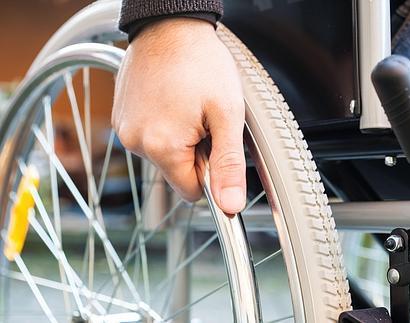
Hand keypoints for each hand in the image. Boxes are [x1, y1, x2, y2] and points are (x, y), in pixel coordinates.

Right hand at [112, 18, 245, 214]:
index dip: (210, 172)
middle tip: (204, 118)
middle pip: (176, 172)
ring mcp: (125, 129)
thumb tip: (229, 206)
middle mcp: (135, 142)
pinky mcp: (122, 117)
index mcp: (161, 146)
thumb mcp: (227, 114)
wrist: (171, 24)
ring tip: (188, 104)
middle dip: (195, 152)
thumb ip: (228, 163)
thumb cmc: (201, 63)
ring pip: (164, 154)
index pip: (191, 191)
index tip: (217, 145)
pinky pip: (150, 136)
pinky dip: (164, 125)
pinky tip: (173, 99)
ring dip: (180, 138)